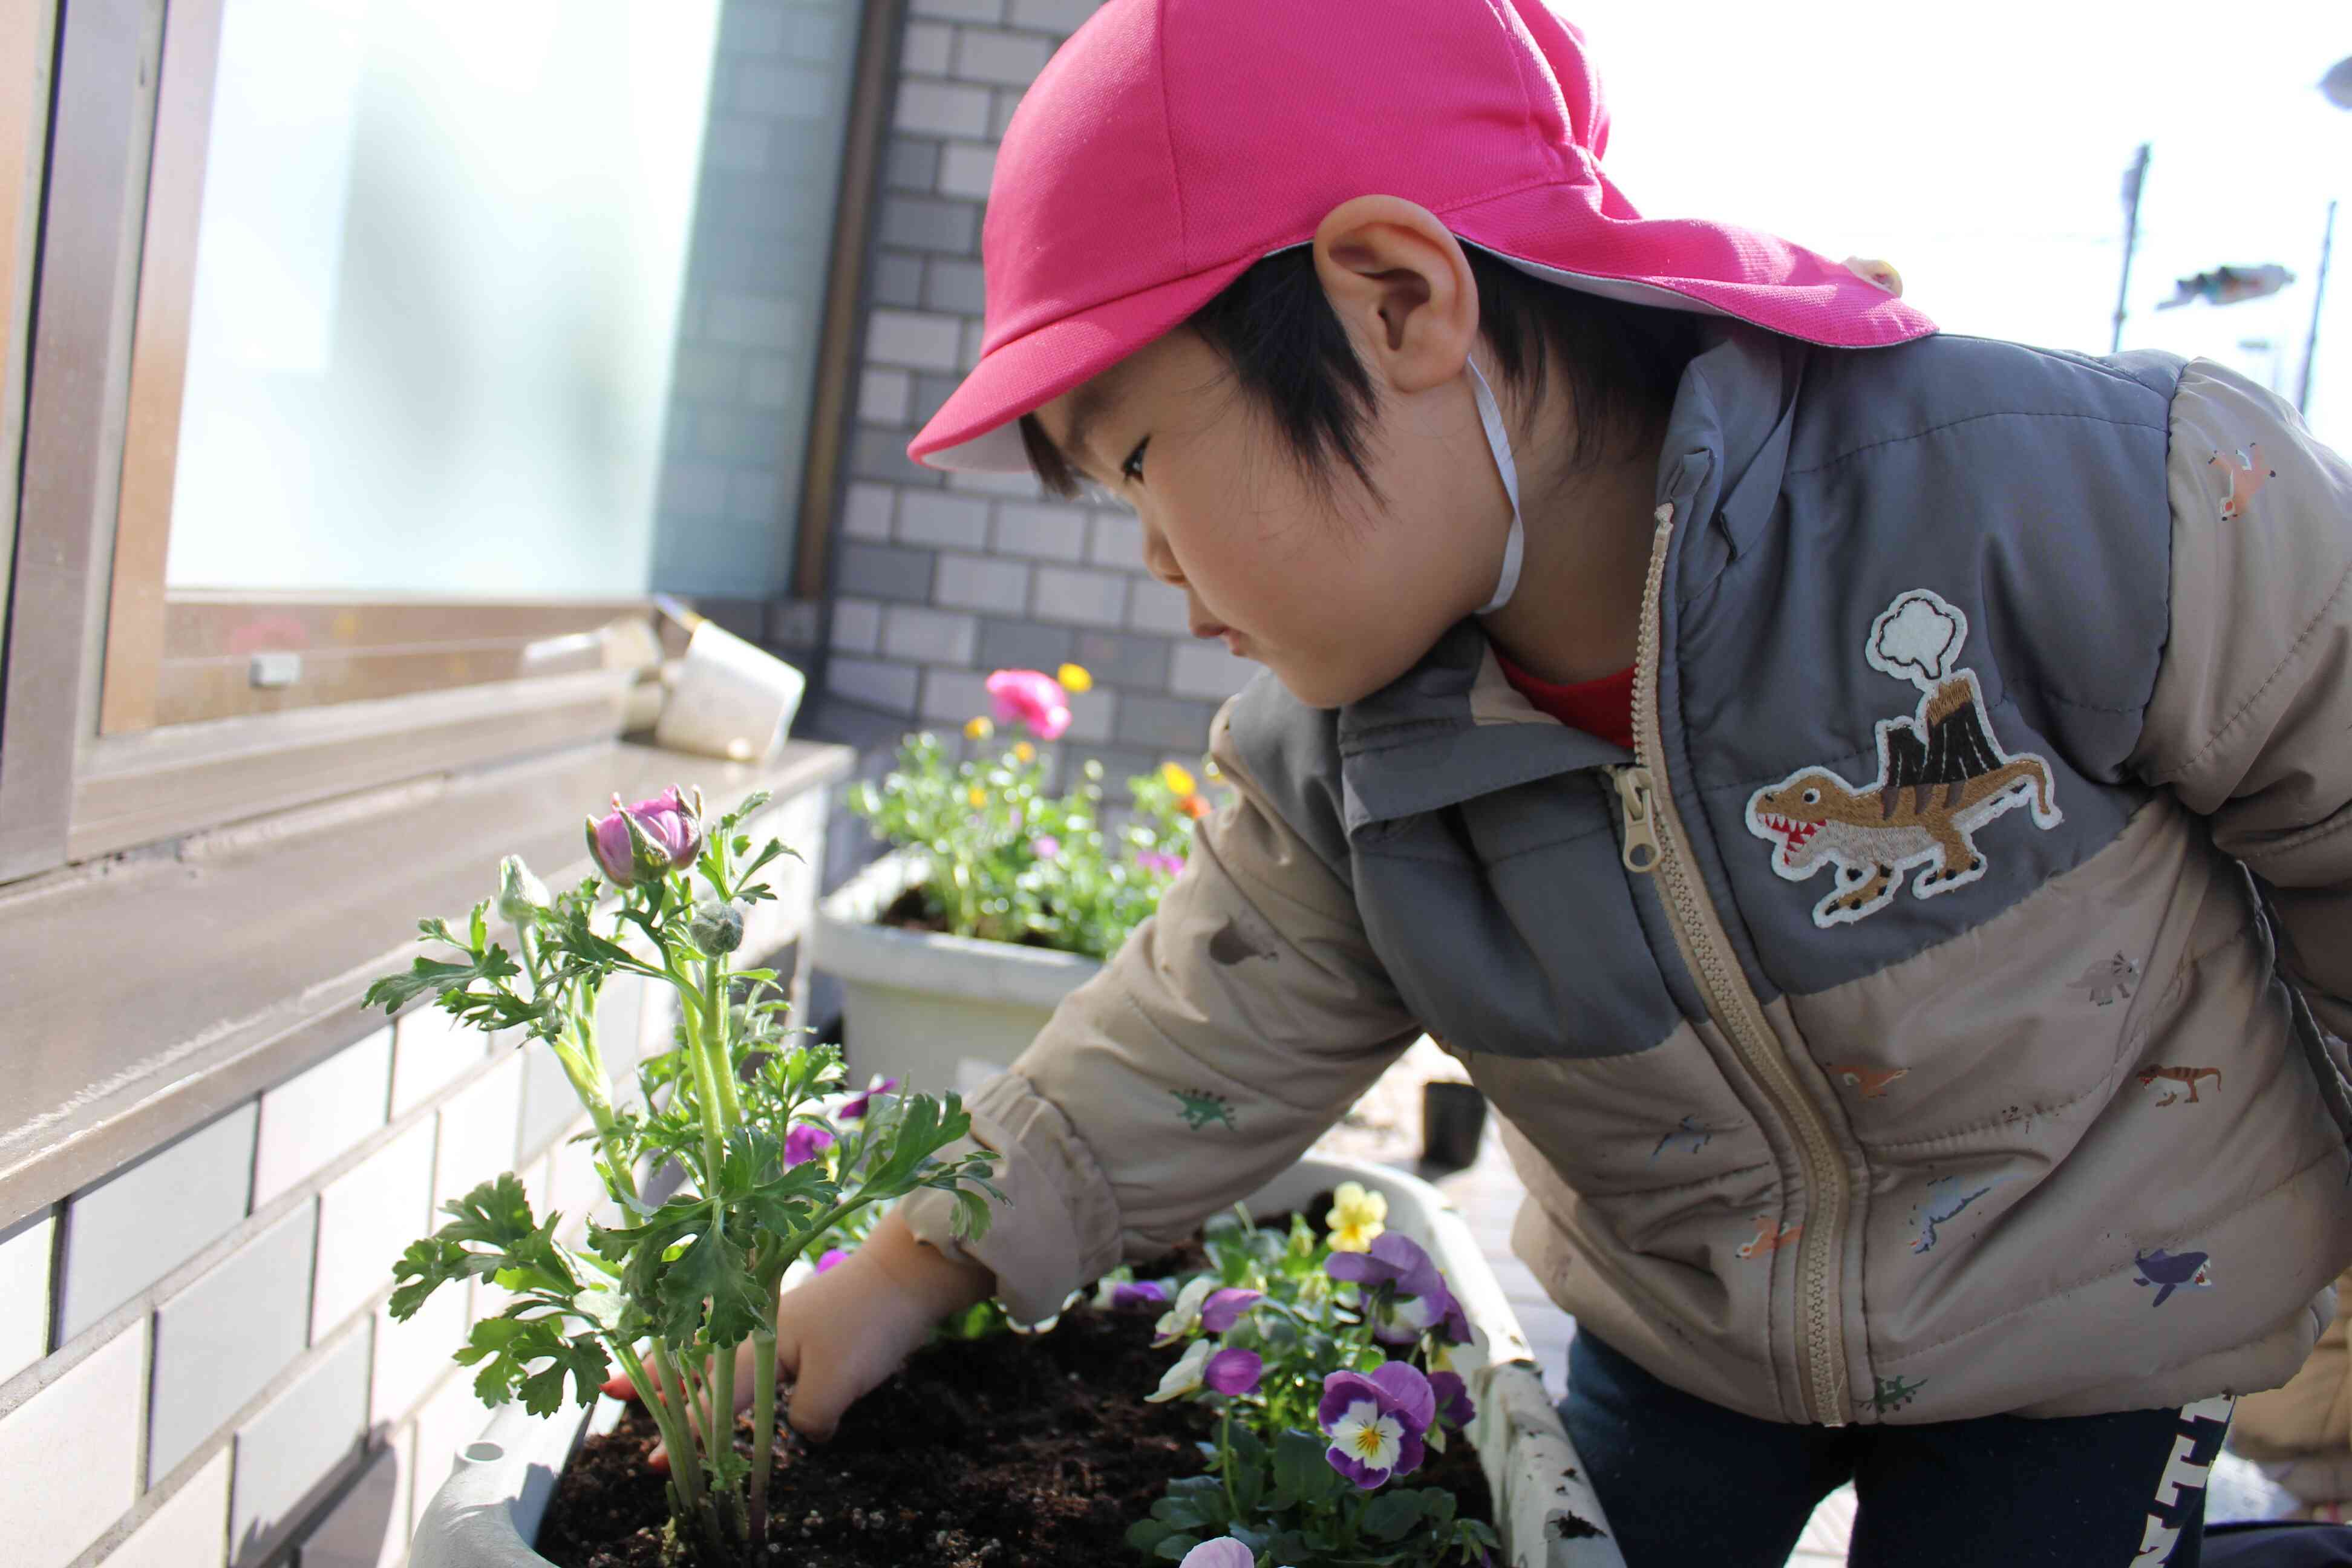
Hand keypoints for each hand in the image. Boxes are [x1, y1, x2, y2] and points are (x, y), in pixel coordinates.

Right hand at [600, 1207, 995, 1466]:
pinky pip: (753, 1348)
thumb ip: (808, 1419)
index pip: (711, 1399)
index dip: (684, 1431)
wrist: (912, 1272)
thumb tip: (803, 1433)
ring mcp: (781, 1320)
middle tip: (608, 1391)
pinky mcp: (806, 1323)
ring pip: (721, 1352)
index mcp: (756, 1344)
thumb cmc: (870, 1321)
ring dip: (687, 1371)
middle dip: (656, 1382)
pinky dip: (729, 1363)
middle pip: (696, 1361)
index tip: (652, 1460)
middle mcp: (758, 1328)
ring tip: (652, 1386)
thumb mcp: (837, 1385)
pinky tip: (728, 1373)